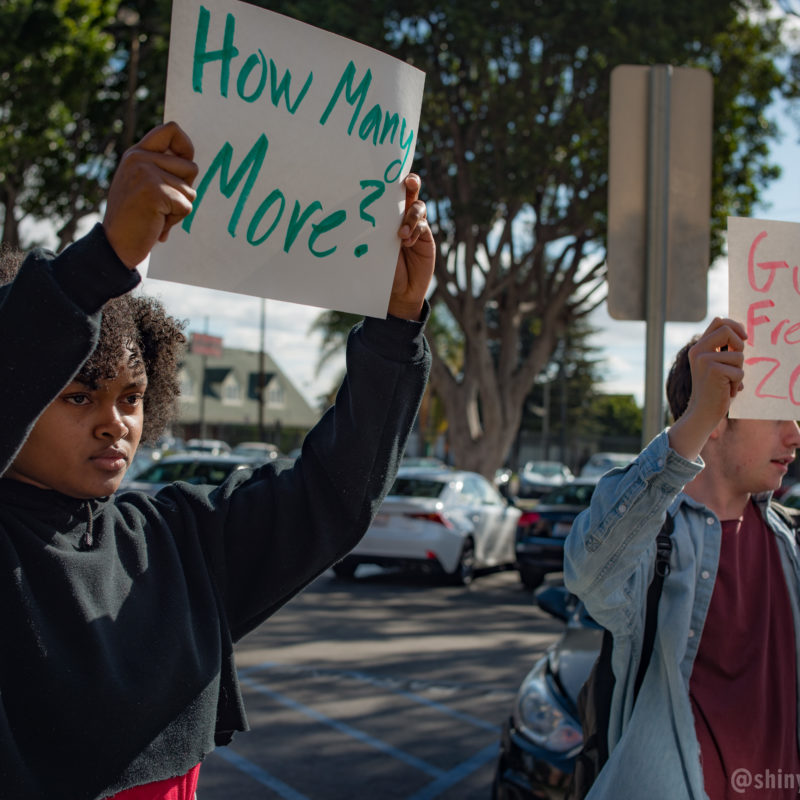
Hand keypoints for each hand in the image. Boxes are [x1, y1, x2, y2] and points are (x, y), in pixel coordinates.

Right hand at [102, 122, 198, 268]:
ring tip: (156, 214)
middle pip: (191, 167)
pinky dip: (176, 219)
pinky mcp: (155, 192)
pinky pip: (186, 206)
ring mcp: (146, 173)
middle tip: (162, 204)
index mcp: (137, 154)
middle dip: (185, 190)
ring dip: (179, 208)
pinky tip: (156, 222)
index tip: (185, 161)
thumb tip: (191, 163)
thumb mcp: (142, 184)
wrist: (115, 244)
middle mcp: (140, 158)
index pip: (171, 129)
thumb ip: (160, 170)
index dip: (187, 146)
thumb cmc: (134, 218)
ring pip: (190, 190)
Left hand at [388, 174, 434, 319]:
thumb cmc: (382, 269)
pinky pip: (423, 226)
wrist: (399, 291)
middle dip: (411, 183)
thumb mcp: (375, 248)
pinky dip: (415, 230)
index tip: (389, 173)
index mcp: (387, 215)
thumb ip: (377, 231)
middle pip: (410, 192)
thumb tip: (364, 216)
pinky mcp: (425, 237)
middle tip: (408, 182)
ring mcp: (416, 225)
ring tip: (402, 232)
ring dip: (412, 215)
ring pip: (418, 207)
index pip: (391, 193)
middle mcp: (402, 216)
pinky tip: (407, 242)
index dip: (392, 180)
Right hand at [668, 317, 745, 459]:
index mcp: (699, 348)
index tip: (743, 338)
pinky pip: (739, 371)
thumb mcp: (717, 365)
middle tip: (737, 362)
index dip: (734, 325)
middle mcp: (698, 351)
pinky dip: (737, 383)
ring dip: (739, 371)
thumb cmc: (714, 390)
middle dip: (739, 344)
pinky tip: (726, 390)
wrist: (702, 412)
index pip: (718, 321)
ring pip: (738, 355)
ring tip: (728, 382)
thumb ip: (723, 350)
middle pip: (727, 330)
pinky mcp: (713, 370)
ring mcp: (704, 360)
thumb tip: (739, 332)